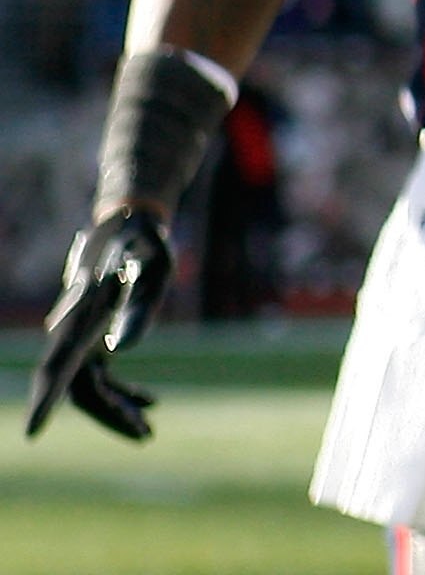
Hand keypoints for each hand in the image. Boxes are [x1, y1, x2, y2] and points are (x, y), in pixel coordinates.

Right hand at [25, 206, 174, 439]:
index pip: (59, 364)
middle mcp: (73, 330)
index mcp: (81, 315)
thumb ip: (144, 302)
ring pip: (88, 386)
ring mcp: (81, 336)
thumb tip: (123, 348)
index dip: (46, 399)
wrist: (129, 222)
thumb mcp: (156, 265)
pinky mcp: (94, 338)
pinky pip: (100, 376)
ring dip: (116, 409)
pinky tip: (149, 402)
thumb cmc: (143, 241)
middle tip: (144, 436)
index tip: (33, 432)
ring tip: (147, 431)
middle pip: (78, 385)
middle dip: (107, 414)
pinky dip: (122, 391)